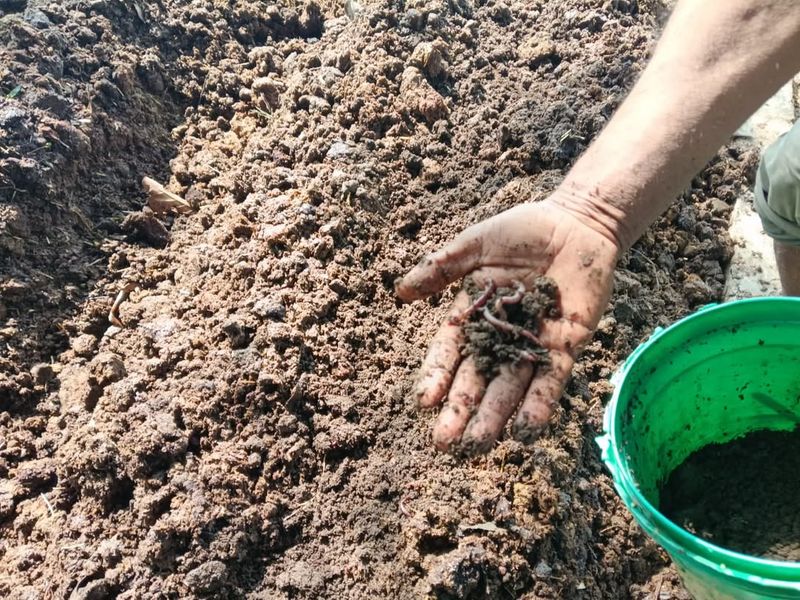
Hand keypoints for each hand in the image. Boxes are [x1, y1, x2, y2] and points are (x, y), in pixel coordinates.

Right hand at [396, 195, 619, 453]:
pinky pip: (551, 377)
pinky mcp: (567, 344)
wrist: (575, 223)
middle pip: (478, 378)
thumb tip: (400, 292)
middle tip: (445, 441)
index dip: (438, 375)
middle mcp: (500, 337)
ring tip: (480, 443)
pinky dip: (540, 402)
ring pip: (512, 385)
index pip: (451, 351)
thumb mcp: (474, 245)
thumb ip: (440, 268)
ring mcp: (533, 344)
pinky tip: (528, 427)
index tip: (425, 400)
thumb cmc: (521, 230)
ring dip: (497, 415)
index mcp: (474, 315)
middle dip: (462, 408)